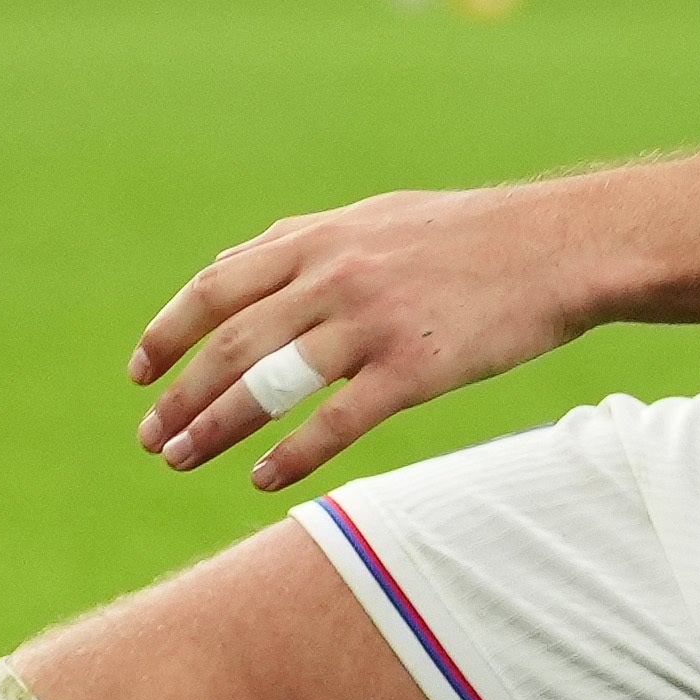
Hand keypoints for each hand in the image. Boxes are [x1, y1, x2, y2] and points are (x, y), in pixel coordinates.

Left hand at [132, 181, 596, 490]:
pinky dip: (291, 455)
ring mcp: (372, 322)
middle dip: (180, 395)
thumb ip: (300, 242)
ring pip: (269, 384)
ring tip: (180, 462)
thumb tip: (229, 265)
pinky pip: (335, 422)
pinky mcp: (413, 369)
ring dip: (215, 428)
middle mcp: (334, 275)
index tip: (139, 373)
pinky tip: (261, 481)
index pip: (216, 288)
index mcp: (320, 238)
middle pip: (231, 343)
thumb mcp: (374, 218)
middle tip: (150, 439)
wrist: (559, 248)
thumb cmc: (470, 236)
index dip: (168, 332)